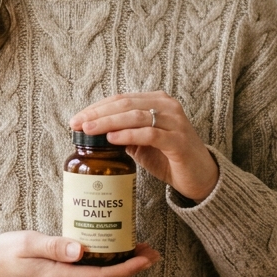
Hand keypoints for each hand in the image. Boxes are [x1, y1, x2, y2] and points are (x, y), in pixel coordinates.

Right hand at [0, 231, 158, 276]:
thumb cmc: (6, 253)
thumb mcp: (27, 243)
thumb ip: (54, 246)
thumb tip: (80, 249)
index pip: (102, 276)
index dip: (128, 268)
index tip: (147, 257)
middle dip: (131, 268)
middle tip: (150, 250)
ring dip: (121, 270)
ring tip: (137, 252)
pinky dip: (106, 271)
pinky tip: (112, 257)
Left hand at [70, 91, 219, 202]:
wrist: (200, 177)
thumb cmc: (169, 158)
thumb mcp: (141, 143)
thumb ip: (122, 134)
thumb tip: (91, 133)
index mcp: (157, 101)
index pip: (121, 99)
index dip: (96, 107)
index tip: (76, 118)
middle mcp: (167, 106)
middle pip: (125, 104)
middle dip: (97, 114)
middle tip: (76, 124)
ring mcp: (175, 122)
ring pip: (135, 116)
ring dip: (108, 123)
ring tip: (89, 130)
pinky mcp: (178, 140)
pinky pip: (149, 134)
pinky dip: (128, 135)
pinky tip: (112, 139)